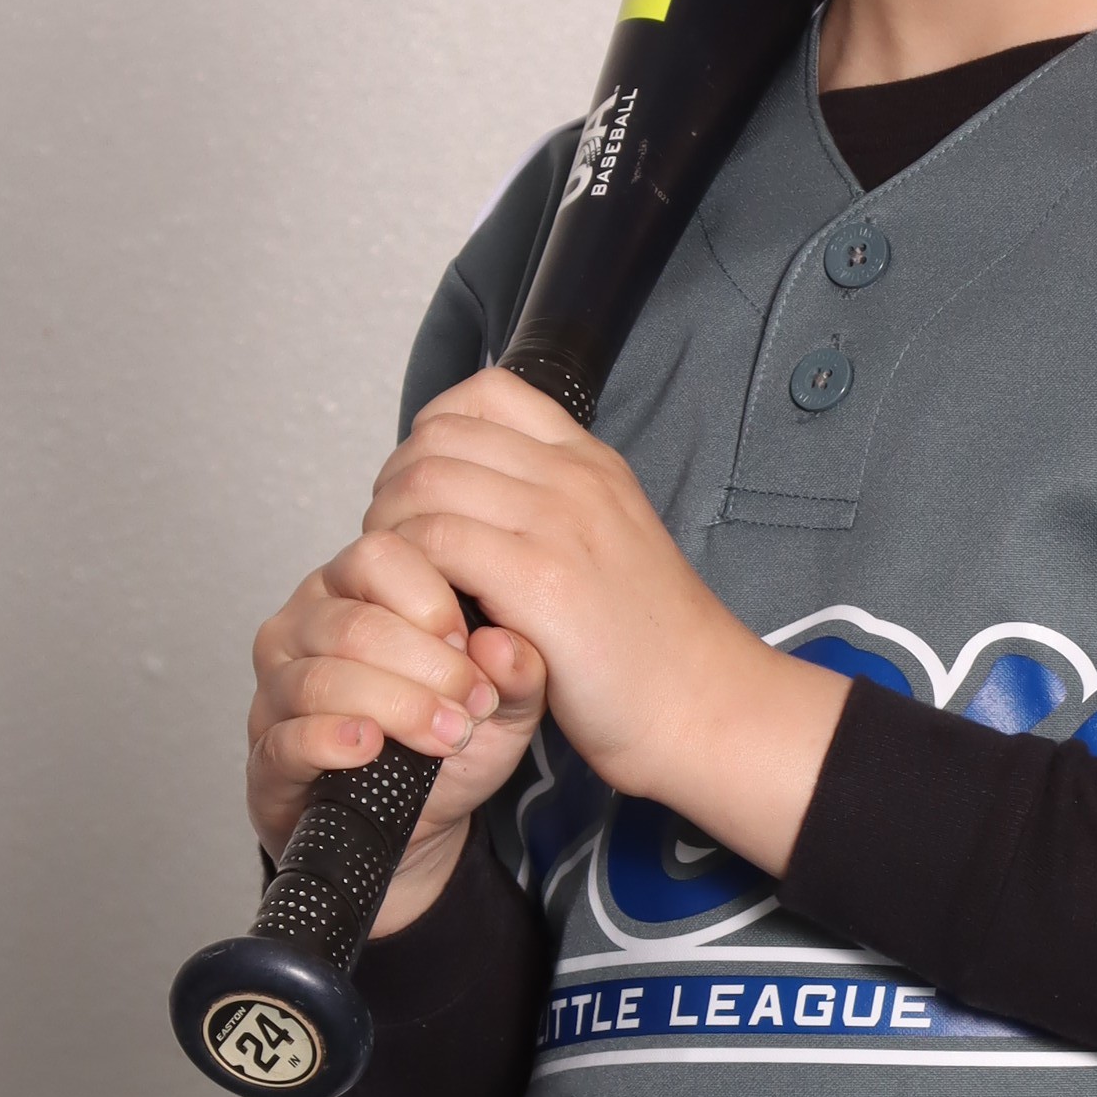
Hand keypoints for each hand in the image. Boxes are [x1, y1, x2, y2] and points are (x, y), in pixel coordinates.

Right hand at [245, 525, 545, 934]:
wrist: (417, 818)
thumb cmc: (447, 739)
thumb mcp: (504, 702)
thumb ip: (519, 672)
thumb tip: (506, 645)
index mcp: (359, 590)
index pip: (380, 555)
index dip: (433, 602)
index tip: (473, 648)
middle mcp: (307, 625)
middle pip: (355, 623)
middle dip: (426, 666)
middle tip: (471, 703)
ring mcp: (278, 687)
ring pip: (322, 679)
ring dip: (396, 708)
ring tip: (447, 734)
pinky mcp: (267, 752)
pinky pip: (288, 737)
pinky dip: (334, 741)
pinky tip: (372, 747)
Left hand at [371, 368, 847, 875]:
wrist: (705, 704)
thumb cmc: (651, 646)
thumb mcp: (612, 543)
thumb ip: (554, 509)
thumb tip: (474, 496)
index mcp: (590, 462)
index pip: (486, 392)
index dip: (431, 432)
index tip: (426, 487)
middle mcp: (574, 478)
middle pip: (437, 437)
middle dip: (395, 486)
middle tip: (397, 542)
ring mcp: (560, 523)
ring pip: (423, 483)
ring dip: (391, 529)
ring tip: (404, 580)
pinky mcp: (541, 581)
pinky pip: (434, 543)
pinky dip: (408, 573)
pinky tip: (426, 610)